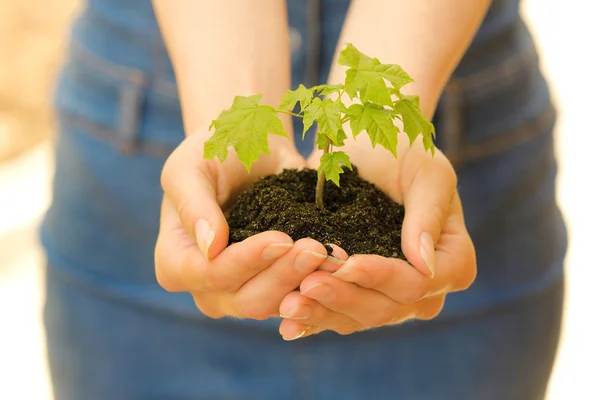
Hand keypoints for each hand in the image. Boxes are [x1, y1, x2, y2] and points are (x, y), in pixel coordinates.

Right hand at [155, 131, 334, 319]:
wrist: (248, 151)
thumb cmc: (211, 155)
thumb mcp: (190, 168)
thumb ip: (193, 205)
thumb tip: (210, 247)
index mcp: (175, 263)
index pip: (209, 275)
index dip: (245, 262)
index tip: (280, 238)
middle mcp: (207, 288)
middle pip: (245, 299)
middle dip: (283, 276)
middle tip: (316, 248)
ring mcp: (241, 292)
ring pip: (274, 305)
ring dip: (305, 282)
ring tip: (330, 253)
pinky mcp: (274, 288)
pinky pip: (298, 298)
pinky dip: (318, 282)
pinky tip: (337, 261)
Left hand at [277, 135, 475, 338]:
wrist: (367, 146)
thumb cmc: (404, 151)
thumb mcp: (427, 172)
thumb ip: (429, 215)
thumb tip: (425, 266)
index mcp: (452, 263)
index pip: (416, 283)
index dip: (382, 278)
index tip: (348, 263)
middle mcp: (423, 289)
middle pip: (384, 308)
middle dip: (344, 297)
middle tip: (308, 284)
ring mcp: (388, 296)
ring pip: (356, 317)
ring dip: (322, 312)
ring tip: (289, 304)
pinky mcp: (356, 293)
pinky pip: (336, 315)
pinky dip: (312, 320)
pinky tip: (288, 325)